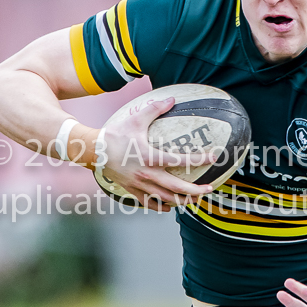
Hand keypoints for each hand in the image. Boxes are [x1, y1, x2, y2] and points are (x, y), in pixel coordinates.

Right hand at [100, 98, 214, 210]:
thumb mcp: (136, 119)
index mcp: (149, 156)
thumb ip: (155, 109)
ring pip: (165, 199)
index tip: (213, 157)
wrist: (93, 150)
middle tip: (210, 188)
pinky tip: (171, 207)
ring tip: (195, 200)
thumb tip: (172, 99)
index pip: (180, 161)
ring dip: (182, 201)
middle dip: (195, 191)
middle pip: (176, 188)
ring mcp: (138, 185)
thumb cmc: (115, 134)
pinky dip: (161, 207)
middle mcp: (146, 174)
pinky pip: (149, 203)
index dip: (199, 160)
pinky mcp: (131, 190)